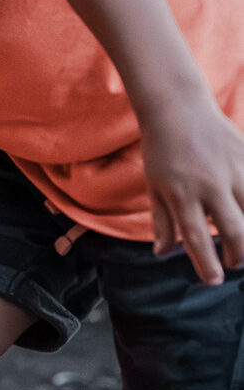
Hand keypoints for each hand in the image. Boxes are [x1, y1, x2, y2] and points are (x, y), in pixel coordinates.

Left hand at [141, 97, 243, 283]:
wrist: (178, 108)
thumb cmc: (162, 150)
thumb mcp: (154, 186)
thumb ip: (162, 221)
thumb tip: (164, 254)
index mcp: (182, 193)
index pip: (197, 238)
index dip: (207, 263)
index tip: (213, 280)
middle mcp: (209, 184)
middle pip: (233, 230)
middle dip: (237, 254)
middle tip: (234, 264)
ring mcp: (232, 170)